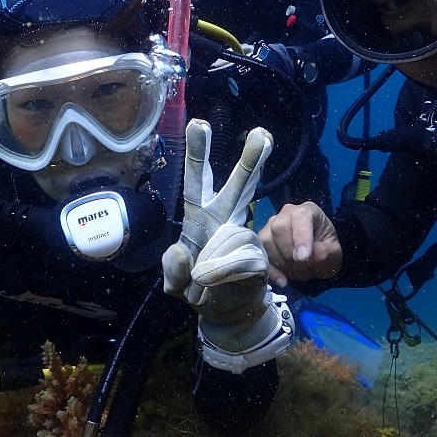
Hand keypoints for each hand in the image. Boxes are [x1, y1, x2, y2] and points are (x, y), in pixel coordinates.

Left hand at [163, 120, 285, 362]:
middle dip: (251, 162)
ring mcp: (244, 240)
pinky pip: (239, 266)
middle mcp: (225, 221)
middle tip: (263, 132)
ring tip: (203, 281)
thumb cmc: (197, 288)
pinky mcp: (258, 262)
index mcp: (200, 217)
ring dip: (215, 264)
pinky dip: (221, 279)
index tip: (199, 123)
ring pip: (239, 241)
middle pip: (238, 188)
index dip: (198, 154)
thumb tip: (185, 254)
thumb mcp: (175, 283)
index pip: (198, 182)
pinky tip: (211, 287)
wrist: (226, 313)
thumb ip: (173, 269)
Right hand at [259, 201, 342, 286]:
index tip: (303, 258)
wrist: (316, 260)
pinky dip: (271, 270)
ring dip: (281, 261)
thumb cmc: (326, 251)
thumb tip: (303, 256)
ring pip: (267, 240)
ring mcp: (271, 225)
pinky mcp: (262, 241)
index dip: (300, 237)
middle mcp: (287, 214)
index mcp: (308, 211)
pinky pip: (260, 253)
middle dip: (290, 252)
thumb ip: (323, 252)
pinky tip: (283, 280)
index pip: (300, 217)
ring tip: (296, 269)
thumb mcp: (333, 253)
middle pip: (279, 228)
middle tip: (302, 264)